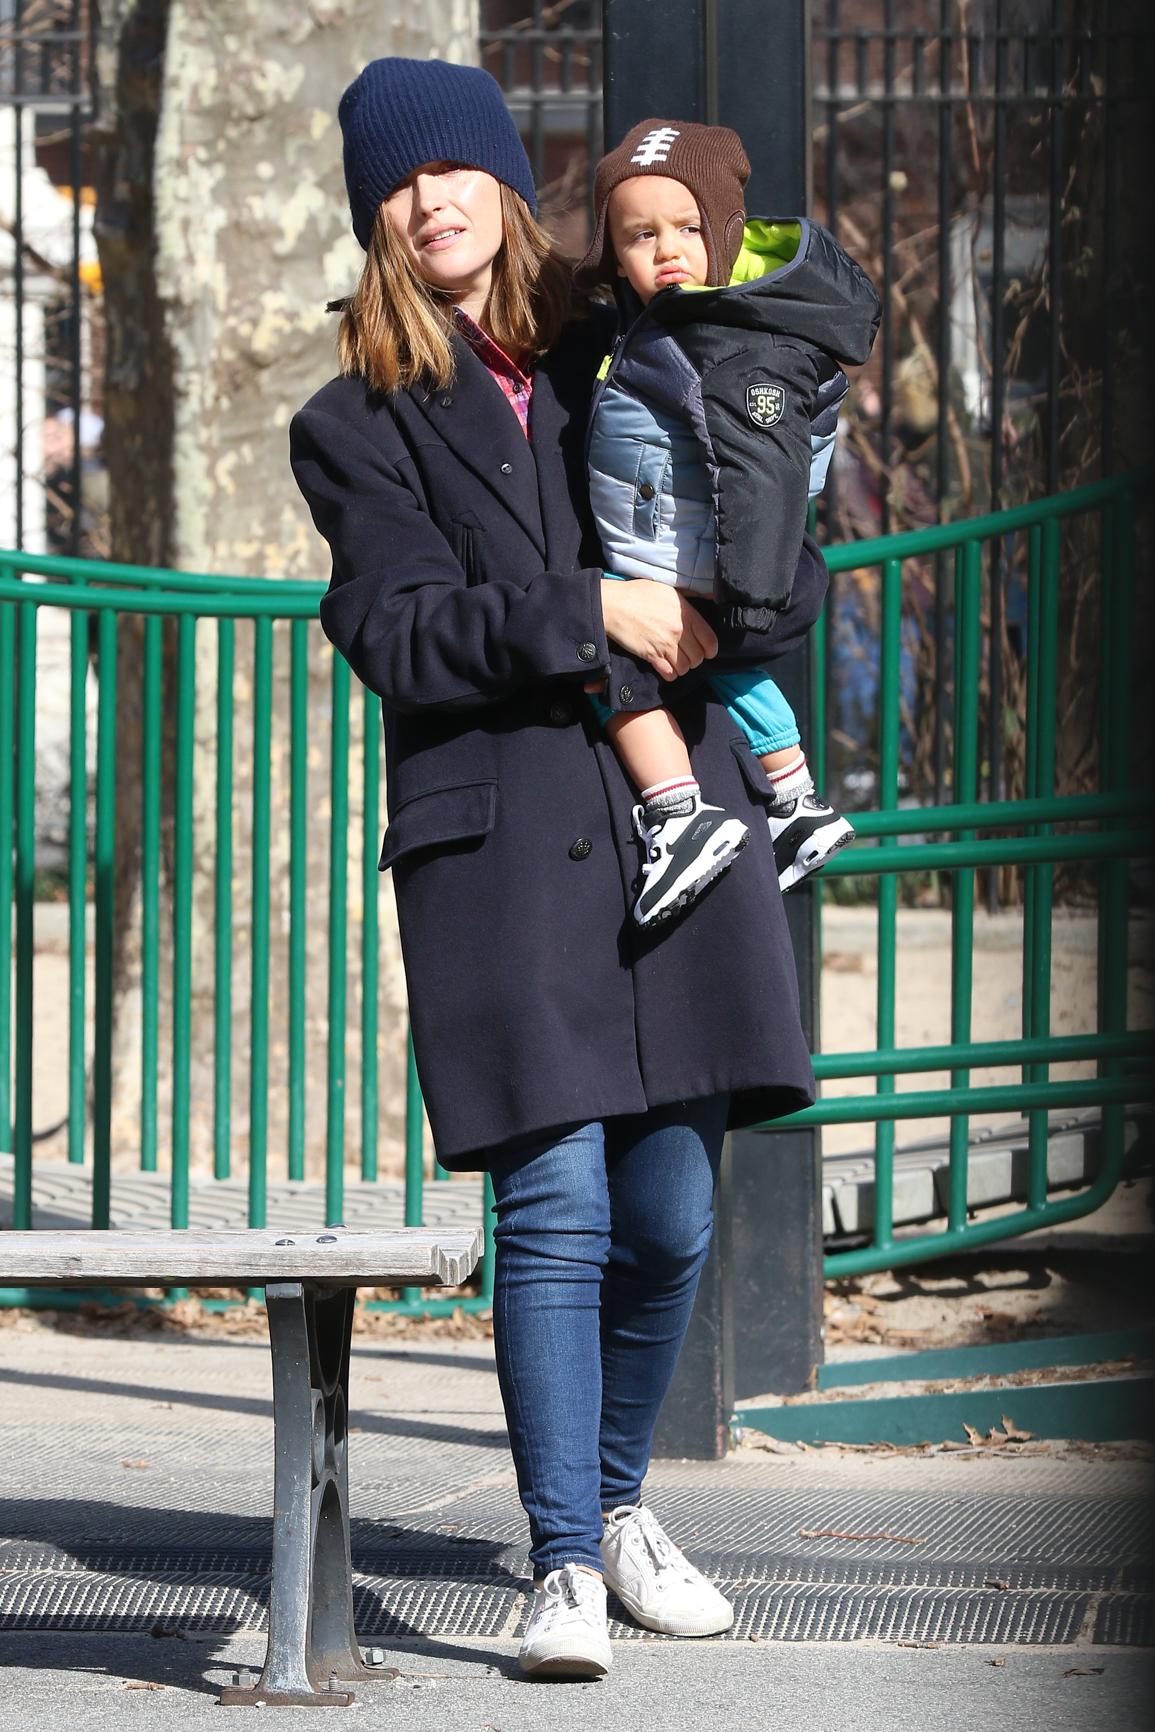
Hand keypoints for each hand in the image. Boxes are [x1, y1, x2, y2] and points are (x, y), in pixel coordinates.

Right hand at [598, 577, 718, 681]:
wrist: (614, 605)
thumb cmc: (639, 594)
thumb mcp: (669, 590)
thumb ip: (689, 597)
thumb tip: (709, 597)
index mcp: (686, 614)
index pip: (710, 641)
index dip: (710, 650)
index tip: (707, 652)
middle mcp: (678, 631)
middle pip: (698, 658)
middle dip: (694, 659)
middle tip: (687, 656)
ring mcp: (665, 644)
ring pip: (685, 668)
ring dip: (682, 667)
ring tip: (675, 662)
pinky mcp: (651, 655)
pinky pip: (669, 673)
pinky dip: (669, 674)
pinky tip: (665, 668)